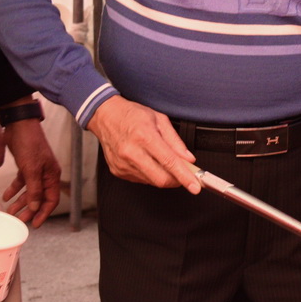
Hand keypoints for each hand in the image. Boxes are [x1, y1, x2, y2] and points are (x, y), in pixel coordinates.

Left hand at [3, 118, 60, 225]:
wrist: (20, 124)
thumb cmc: (30, 144)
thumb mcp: (31, 169)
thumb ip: (34, 189)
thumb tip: (36, 208)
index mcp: (52, 175)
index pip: (51, 200)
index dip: (44, 213)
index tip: (35, 224)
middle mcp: (45, 174)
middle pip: (39, 198)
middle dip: (30, 210)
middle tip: (19, 220)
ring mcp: (35, 170)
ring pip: (29, 191)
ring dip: (20, 201)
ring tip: (10, 210)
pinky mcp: (25, 165)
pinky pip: (21, 182)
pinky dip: (14, 189)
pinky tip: (6, 196)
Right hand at [87, 95, 201, 190]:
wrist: (105, 116)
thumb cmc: (132, 115)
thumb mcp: (159, 119)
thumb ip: (176, 142)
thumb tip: (188, 159)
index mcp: (144, 136)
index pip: (169, 162)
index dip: (185, 177)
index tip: (195, 187)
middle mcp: (131, 152)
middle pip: (161, 179)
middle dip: (177, 180)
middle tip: (183, 172)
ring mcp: (123, 164)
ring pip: (152, 181)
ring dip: (163, 175)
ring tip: (161, 159)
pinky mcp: (118, 171)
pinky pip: (141, 179)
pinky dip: (150, 174)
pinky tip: (147, 160)